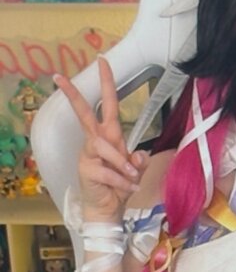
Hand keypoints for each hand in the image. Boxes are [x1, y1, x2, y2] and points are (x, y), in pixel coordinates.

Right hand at [54, 57, 147, 221]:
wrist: (108, 209)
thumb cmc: (120, 186)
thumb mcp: (135, 171)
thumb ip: (138, 160)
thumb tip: (139, 154)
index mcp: (109, 135)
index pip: (107, 105)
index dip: (107, 84)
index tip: (102, 62)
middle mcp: (96, 140)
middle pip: (85, 113)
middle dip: (75, 95)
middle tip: (59, 77)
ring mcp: (89, 154)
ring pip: (106, 148)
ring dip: (122, 164)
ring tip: (132, 177)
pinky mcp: (87, 169)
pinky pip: (109, 172)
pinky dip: (122, 181)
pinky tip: (129, 189)